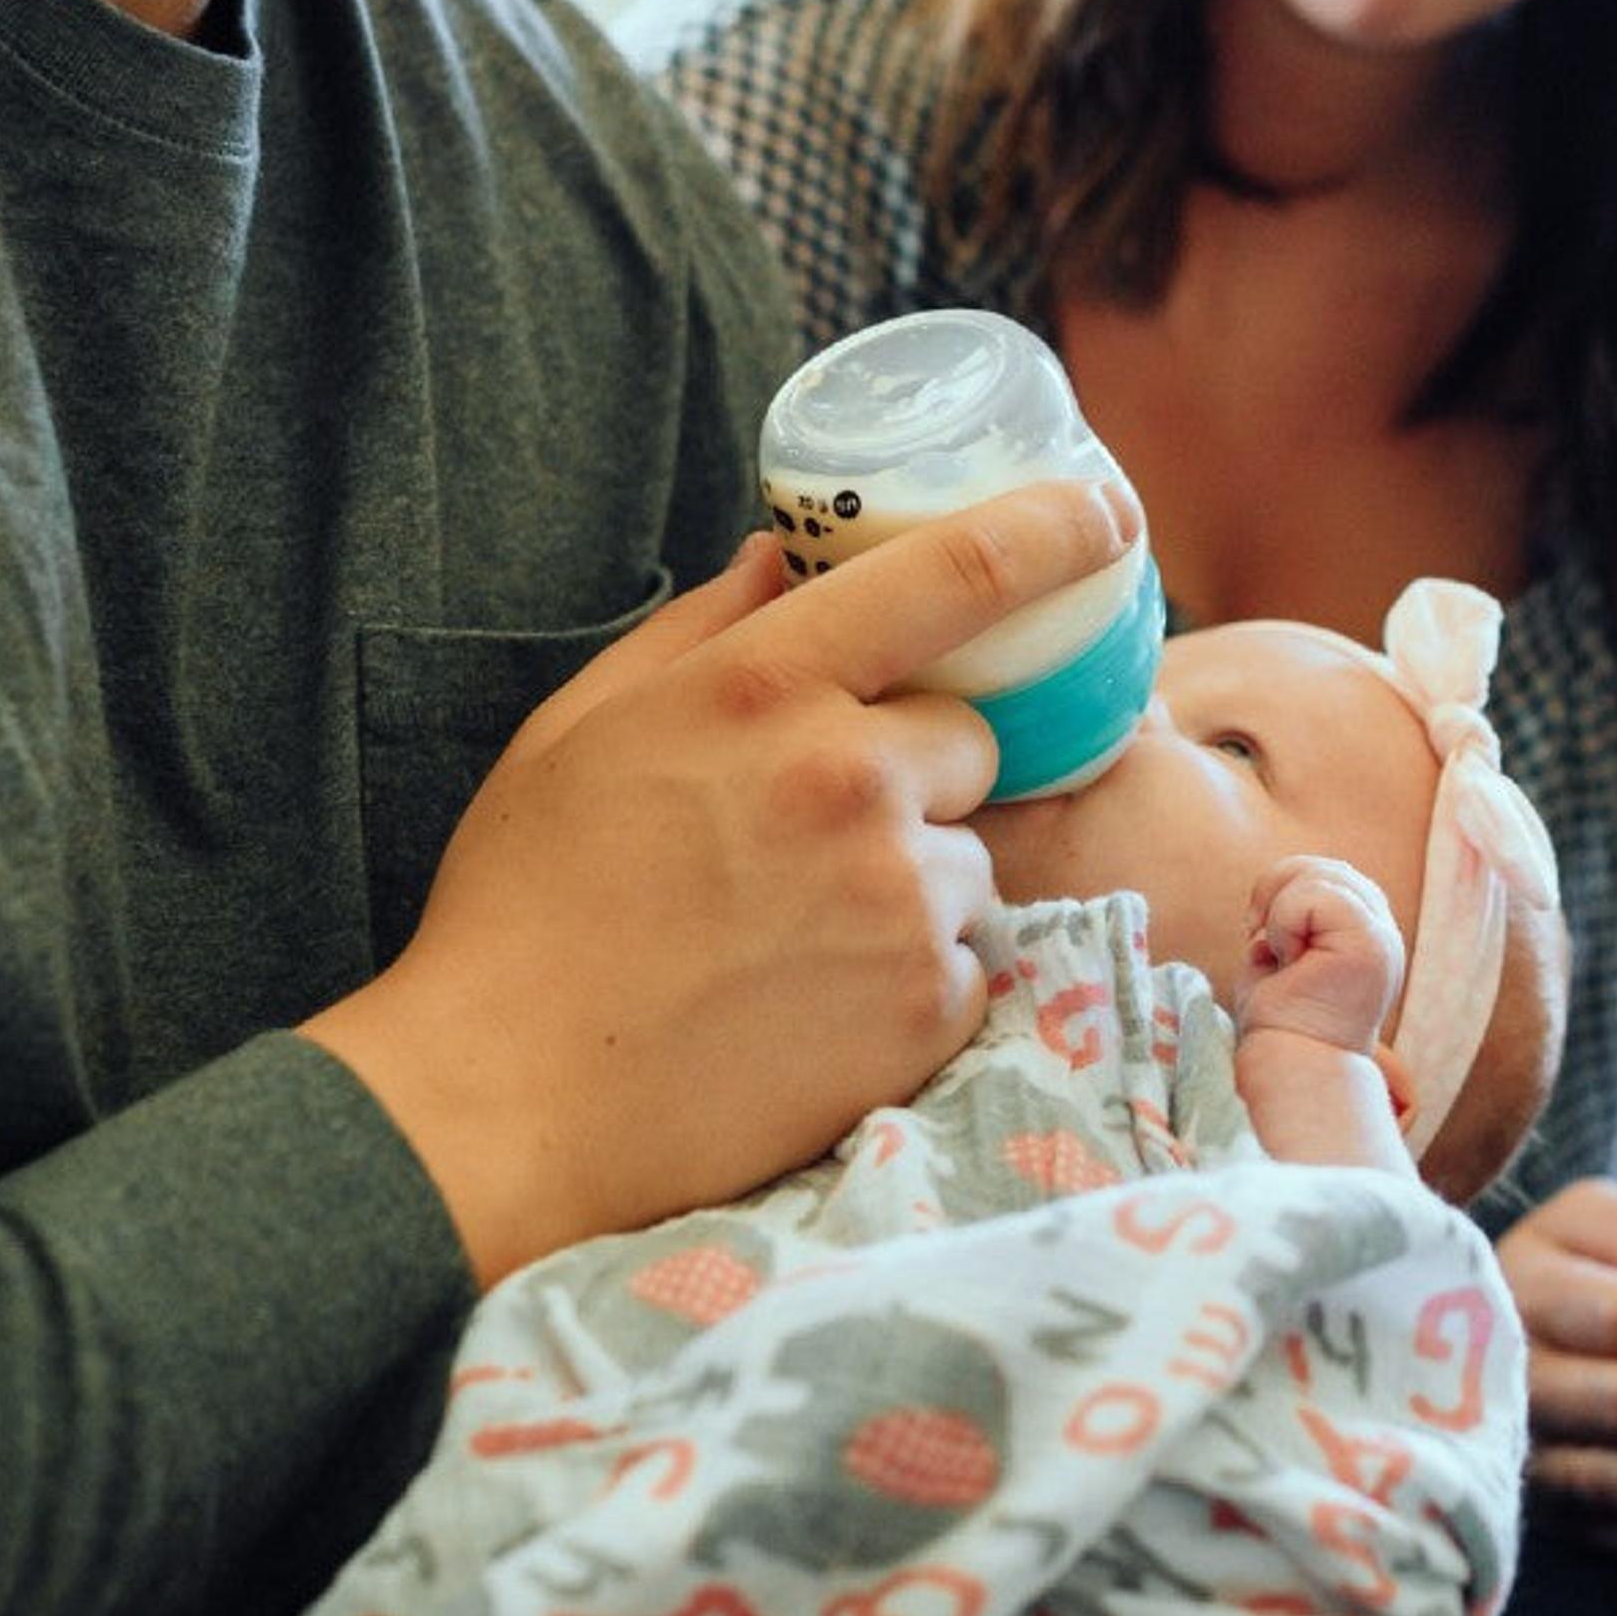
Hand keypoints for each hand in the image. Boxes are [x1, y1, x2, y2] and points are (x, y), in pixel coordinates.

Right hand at [303, 478, 1139, 1285]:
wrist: (506, 1105)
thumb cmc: (523, 907)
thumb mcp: (582, 730)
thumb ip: (702, 631)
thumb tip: (783, 554)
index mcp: (765, 687)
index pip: (957, 572)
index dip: (1053, 527)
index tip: (1110, 510)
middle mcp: (851, 777)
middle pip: (966, 740)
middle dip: (912, 774)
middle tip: (800, 840)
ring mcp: (897, 897)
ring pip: (962, 861)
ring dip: (906, 889)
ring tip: (783, 945)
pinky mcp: (924, 1009)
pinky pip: (962, 967)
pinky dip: (907, 986)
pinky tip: (805, 1014)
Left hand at [1234, 855, 1406, 1055]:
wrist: (1291, 1068)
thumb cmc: (1281, 1022)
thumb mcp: (1282, 952)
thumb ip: (1294, 911)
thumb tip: (1279, 881)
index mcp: (1367, 934)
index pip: (1330, 875)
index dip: (1284, 890)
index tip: (1258, 935)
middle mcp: (1384, 933)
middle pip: (1327, 867)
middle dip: (1276, 890)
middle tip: (1256, 937)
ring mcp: (1383, 938)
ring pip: (1321, 875)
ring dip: (1279, 909)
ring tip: (1281, 955)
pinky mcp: (1371, 945)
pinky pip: (1315, 894)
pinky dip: (1284, 921)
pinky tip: (1289, 959)